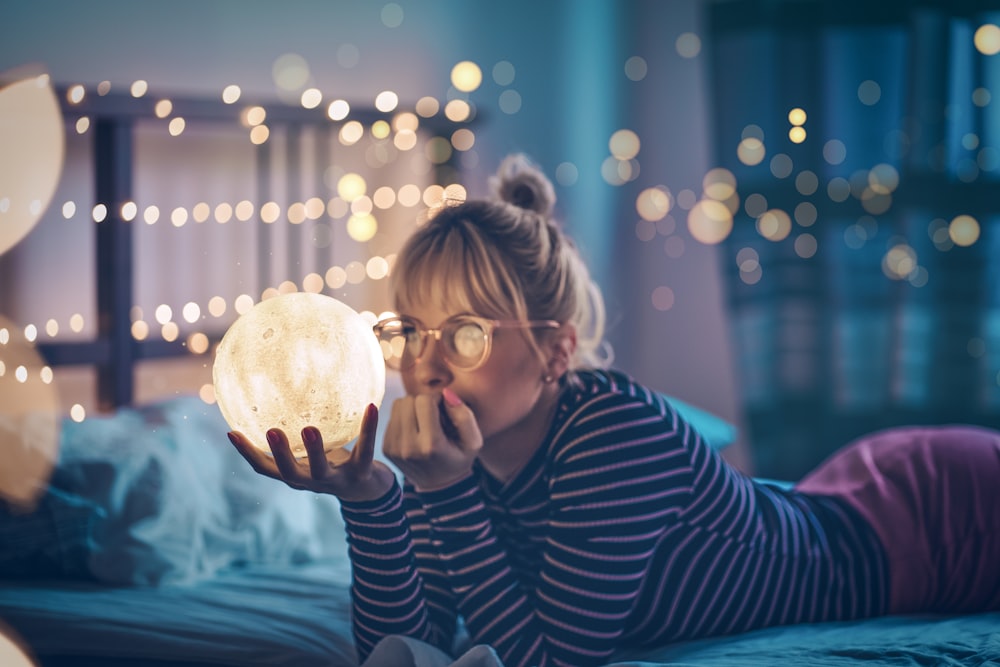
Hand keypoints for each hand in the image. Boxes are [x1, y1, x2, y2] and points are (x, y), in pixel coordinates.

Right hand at [228, 403, 395, 501]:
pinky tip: (371, 407)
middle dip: (280, 454)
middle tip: (271, 431)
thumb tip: (277, 393)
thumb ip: (296, 431)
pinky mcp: (362, 473)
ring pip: (323, 469)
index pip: (265, 468)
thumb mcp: (312, 452)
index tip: (232, 432)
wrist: (368, 491)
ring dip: (315, 450)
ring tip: (309, 428)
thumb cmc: (333, 463)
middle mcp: (313, 481)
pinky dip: (368, 429)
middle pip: (291, 473)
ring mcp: (337, 480)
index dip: (247, 453)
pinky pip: (366, 450)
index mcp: (296, 476)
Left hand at [383, 388, 482, 491]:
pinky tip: (416, 429)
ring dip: (412, 407)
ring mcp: (395, 448)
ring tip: (424, 421)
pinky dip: (404, 417)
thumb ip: (464, 415)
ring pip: (398, 405)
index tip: (444, 410)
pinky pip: (392, 416)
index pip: (425, 401)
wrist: (439, 486)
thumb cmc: (459, 458)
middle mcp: (409, 447)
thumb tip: (445, 393)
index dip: (437, 399)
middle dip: (423, 402)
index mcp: (432, 445)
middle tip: (434, 415)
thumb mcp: (473, 441)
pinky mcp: (386, 448)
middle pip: (409, 401)